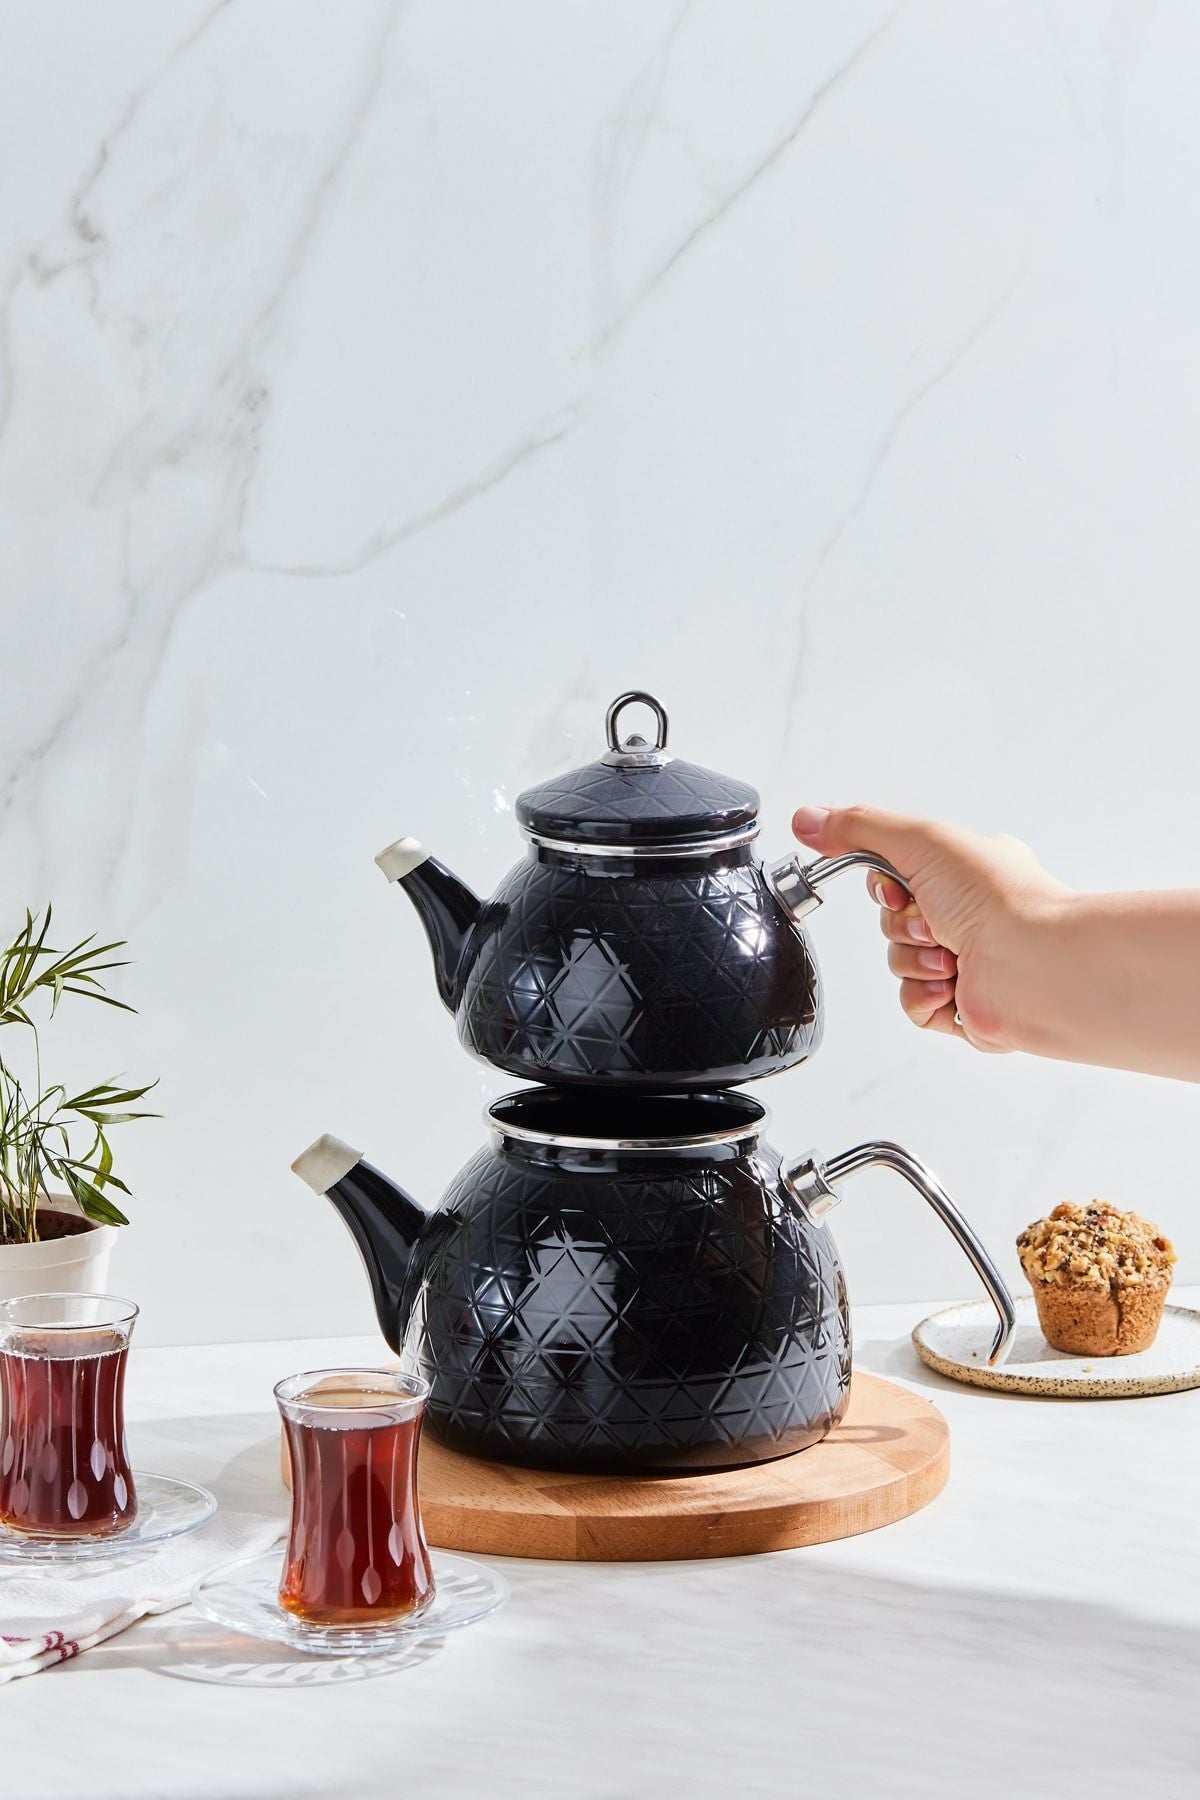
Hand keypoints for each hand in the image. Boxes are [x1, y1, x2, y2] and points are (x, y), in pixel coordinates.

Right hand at [790, 805, 1069, 1050]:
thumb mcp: (920, 840)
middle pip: (891, 920)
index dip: (883, 885)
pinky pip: (911, 1003)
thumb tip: (807, 819)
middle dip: (902, 925)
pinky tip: (950, 985)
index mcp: (965, 872)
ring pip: (898, 962)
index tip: (896, 887)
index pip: (896, 874)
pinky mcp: (962, 1005)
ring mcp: (966, 962)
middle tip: (934, 923)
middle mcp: (968, 914)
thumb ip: (858, 827)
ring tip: (950, 957)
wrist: (1034, 964)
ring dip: (914, 959)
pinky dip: (923, 995)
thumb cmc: (998, 898)